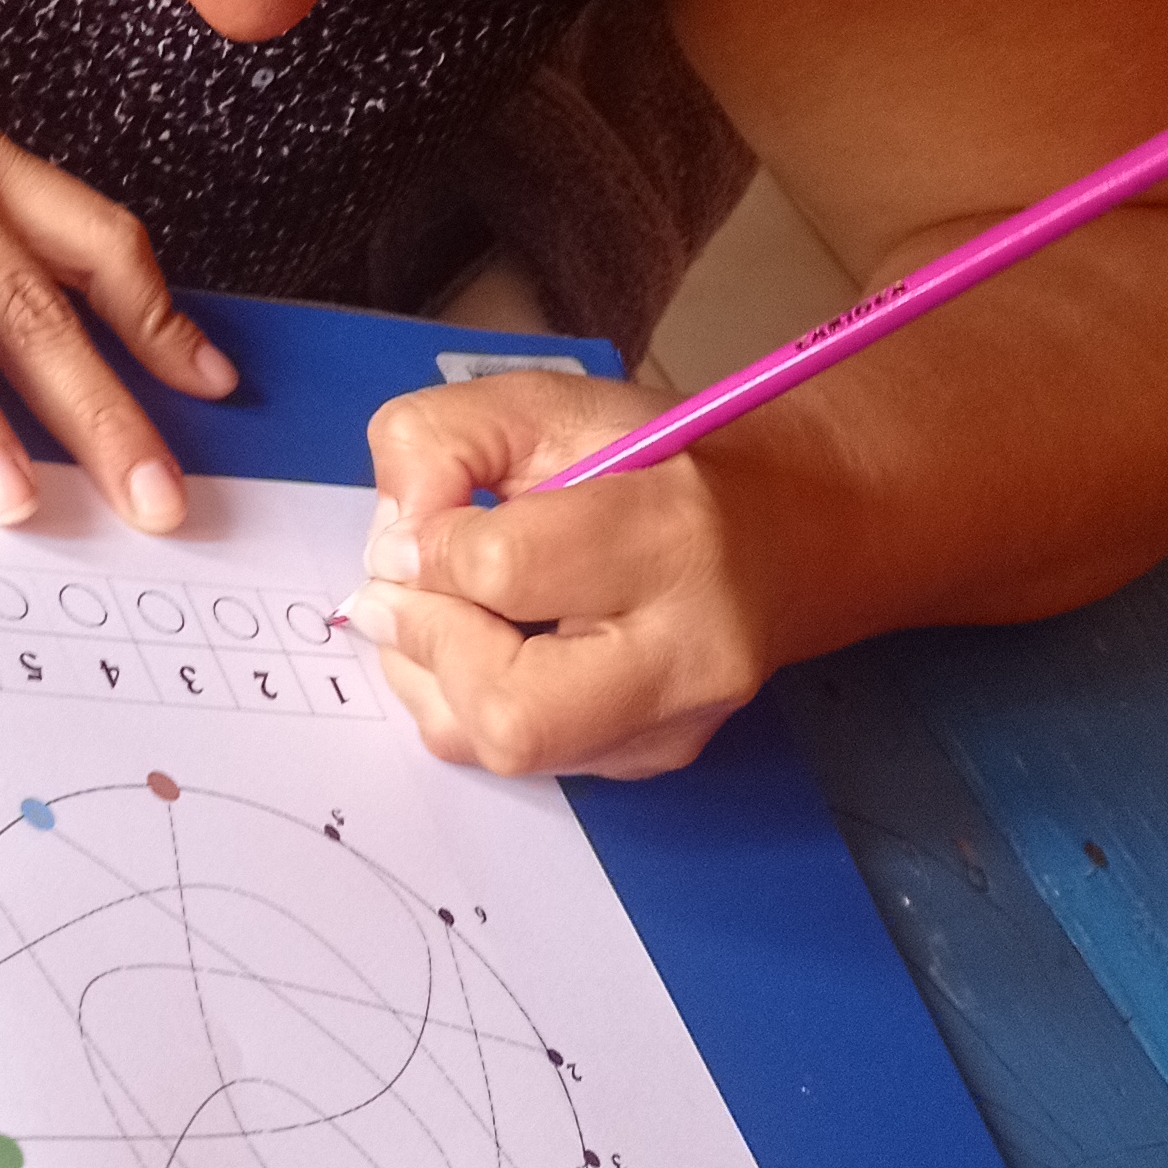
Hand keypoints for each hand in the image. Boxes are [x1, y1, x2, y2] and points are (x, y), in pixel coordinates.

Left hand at [344, 372, 770, 777]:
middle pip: (510, 713)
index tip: (423, 524)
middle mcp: (686, 656)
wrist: (776, 532)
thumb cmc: (655, 460)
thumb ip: (445, 441)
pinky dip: (462, 701)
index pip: (504, 571)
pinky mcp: (644, 763)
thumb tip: (391, 542)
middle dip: (428, 644)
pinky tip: (483, 644)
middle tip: (405, 591)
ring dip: (431, 676)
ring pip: (499, 748)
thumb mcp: (547, 405)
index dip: (430, 547)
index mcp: (672, 536)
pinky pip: (510, 761)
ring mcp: (669, 727)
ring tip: (445, 609)